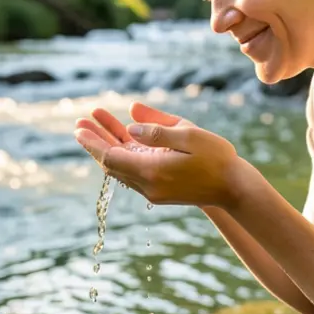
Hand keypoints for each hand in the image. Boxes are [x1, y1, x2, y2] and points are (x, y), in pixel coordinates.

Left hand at [73, 102, 245, 207]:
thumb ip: (157, 130)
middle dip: (95, 141)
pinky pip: (133, 172)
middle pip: (111, 163)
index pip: (111, 157)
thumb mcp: (189, 134)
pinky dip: (123, 154)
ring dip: (108, 146)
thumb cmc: (216, 157)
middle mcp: (148, 185)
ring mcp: (153, 190)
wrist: (234, 188)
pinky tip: (119, 139)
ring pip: (121, 167)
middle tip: (79, 122)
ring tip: (95, 124)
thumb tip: (129, 126)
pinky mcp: (160, 190)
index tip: (78, 128)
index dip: (93, 142)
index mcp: (152, 170)